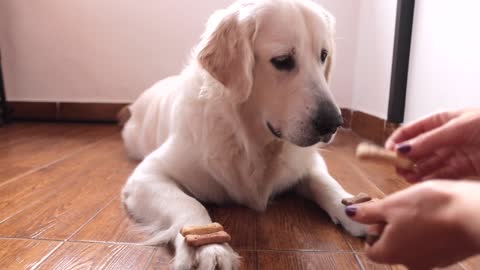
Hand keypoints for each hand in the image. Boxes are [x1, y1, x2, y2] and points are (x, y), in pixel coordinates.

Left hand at [345, 181, 479, 268]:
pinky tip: (435, 215)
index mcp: (392, 253)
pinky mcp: (449, 256)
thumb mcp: (392, 204)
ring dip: (410, 227)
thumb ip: (369, 212)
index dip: (372, 231)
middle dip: (391, 227)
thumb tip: (351, 214)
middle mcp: (411, 264)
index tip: (380, 214)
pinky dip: (428, 231)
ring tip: (419, 208)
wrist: (475, 214)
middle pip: (391, 247)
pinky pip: (430, 245)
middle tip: (400, 206)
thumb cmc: (430, 207)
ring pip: (412, 245)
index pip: (371, 250)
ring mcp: (432, 262)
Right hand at [385, 109, 479, 181]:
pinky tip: (422, 181)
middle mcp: (444, 137)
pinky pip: (443, 175)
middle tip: (397, 168)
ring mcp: (454, 153)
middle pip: (417, 149)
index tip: (387, 152)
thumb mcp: (458, 128)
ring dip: (416, 171)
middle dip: (404, 159)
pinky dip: (431, 179)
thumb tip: (404, 148)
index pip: (410, 131)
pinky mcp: (464, 167)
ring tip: (407, 176)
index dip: (397, 141)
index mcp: (440, 121)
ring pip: (428, 164)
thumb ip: (430, 140)